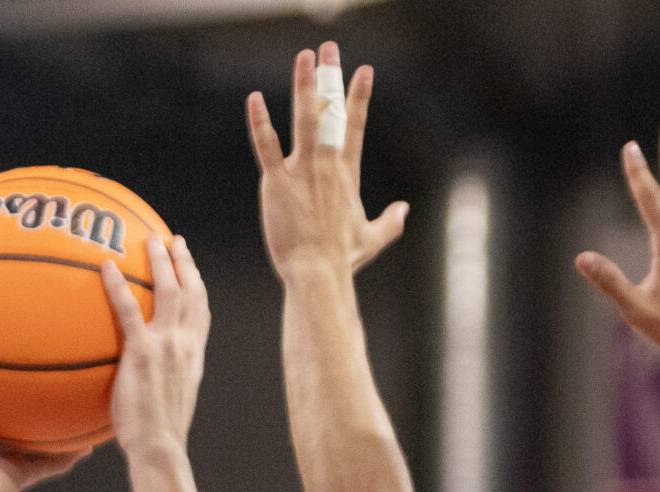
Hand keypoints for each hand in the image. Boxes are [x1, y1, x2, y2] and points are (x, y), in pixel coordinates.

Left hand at [100, 235, 208, 458]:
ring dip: (160, 260)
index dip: (197, 285)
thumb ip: (160, 382)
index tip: (190, 267)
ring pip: (169, 290)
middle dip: (183, 261)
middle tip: (172, 240)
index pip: (201, 312)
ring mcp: (166, 346)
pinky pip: (128, 310)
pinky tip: (105, 267)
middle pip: (190, 291)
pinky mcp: (142, 353)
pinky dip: (117, 285)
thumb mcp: (168, 403)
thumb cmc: (158, 438)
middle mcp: (185, 345)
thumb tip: (142, 378)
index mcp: (194, 356)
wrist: (160, 449)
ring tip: (149, 239)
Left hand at [245, 42, 408, 280]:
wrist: (318, 274)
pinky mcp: (278, 183)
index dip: (359, 97)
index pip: (355, 126)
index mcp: (345, 174)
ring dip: (304, 86)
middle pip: (331, 113)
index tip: (364, 70)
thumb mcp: (372, 239)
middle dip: (331, 77)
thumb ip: (390, 222)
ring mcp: (303, 172)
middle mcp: (327, 166)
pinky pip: (267, 147)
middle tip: (329, 48)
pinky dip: (260, 123)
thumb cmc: (342, 260)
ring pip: (304, 120)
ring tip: (305, 57)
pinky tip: (255, 99)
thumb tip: (404, 210)